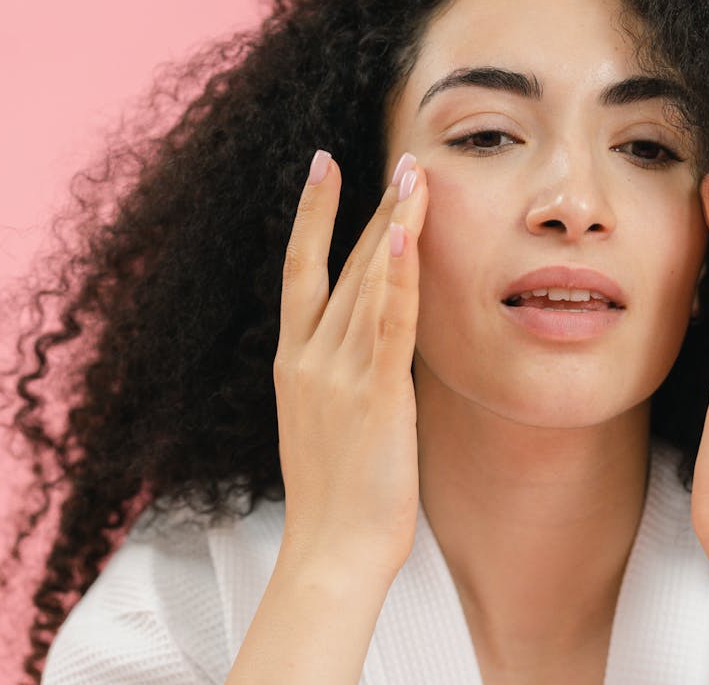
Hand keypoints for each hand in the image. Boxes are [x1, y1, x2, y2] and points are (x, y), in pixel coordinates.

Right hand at [273, 150, 428, 579]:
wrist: (331, 550)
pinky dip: (397, 276)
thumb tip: (370, 347)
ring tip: (415, 173)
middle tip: (400, 158)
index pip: (300, 270)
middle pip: (339, 263)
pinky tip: (406, 233)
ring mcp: (337, 372)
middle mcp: (308, 356)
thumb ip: (340, 376)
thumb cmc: (334, 496)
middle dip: (368, 206)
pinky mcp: (374, 394)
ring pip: (367, 281)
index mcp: (293, 362)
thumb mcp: (325, 423)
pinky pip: (387, 323)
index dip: (311, 214)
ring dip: (393, 222)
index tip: (324, 166)